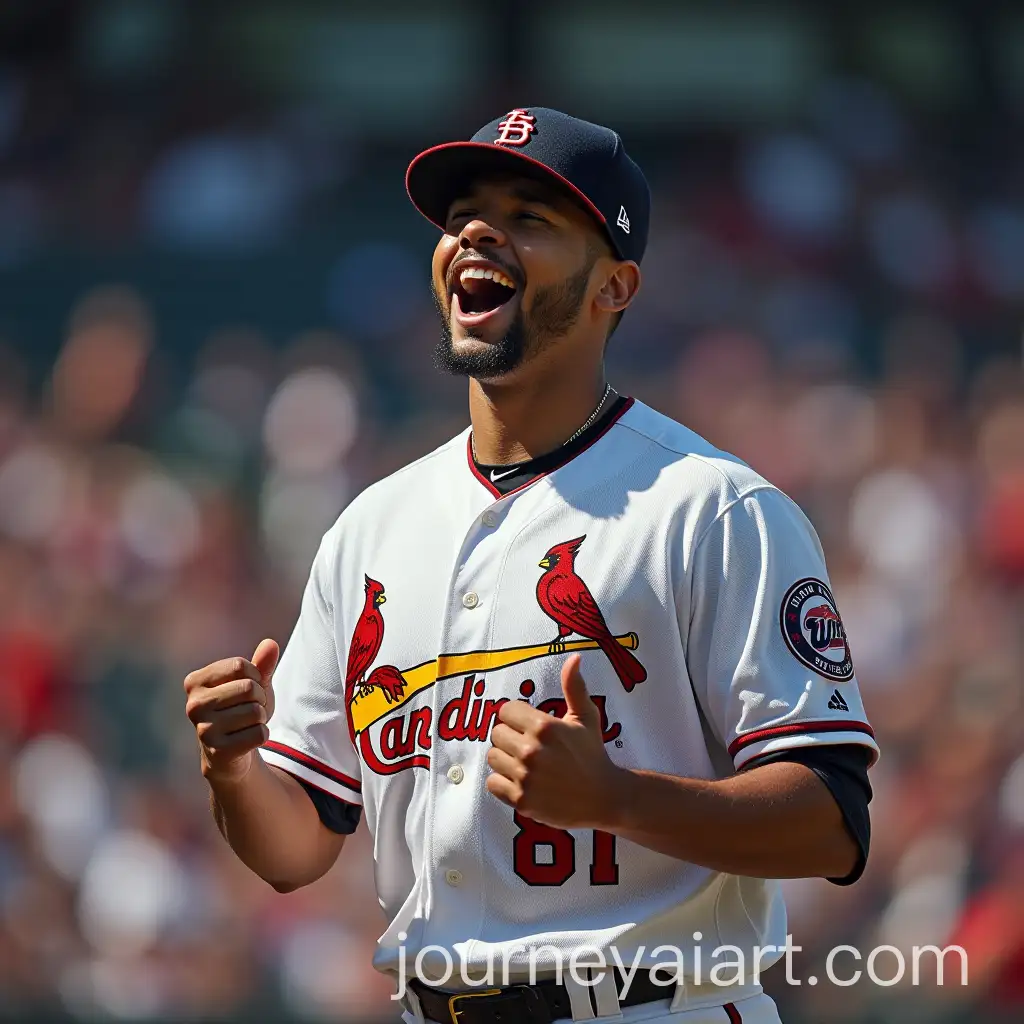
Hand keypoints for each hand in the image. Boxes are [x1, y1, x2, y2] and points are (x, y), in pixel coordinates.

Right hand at [184, 639, 279, 785]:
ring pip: (256, 711)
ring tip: (247, 724)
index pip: (240, 666)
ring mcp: (203, 730)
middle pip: (249, 688)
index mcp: (195, 682)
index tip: (247, 691)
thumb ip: (261, 664)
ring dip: (261, 718)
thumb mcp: (252, 683)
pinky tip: (247, 739)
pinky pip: (260, 734)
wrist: (230, 753)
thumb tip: (270, 644)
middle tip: (250, 710)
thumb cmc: (240, 709)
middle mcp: (193, 705)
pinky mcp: (218, 752)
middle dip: (260, 698)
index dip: (255, 677)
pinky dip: (263, 735)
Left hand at [486, 654, 623, 828]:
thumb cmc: (592, 753)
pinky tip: (521, 780)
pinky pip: (492, 783)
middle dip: (510, 737)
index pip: (506, 710)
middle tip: (528, 745)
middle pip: (496, 733)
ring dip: (505, 759)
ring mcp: (525, 777)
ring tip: (524, 763)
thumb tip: (574, 657)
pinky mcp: (521, 800)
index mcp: (544, 727)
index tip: (529, 726)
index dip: (516, 717)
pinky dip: (502, 782)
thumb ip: (574, 686)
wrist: (603, 797)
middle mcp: (532, 751)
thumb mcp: (586, 717)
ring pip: (492, 757)